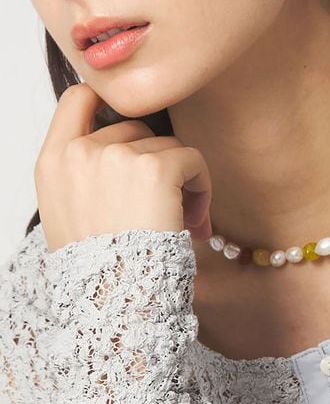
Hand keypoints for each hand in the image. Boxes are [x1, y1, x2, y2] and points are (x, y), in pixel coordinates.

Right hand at [34, 82, 212, 252]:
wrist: (114, 303)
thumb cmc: (100, 269)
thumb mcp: (70, 218)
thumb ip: (85, 177)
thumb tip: (129, 154)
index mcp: (53, 163)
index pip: (78, 100)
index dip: (109, 104)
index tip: (134, 135)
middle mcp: (80, 152)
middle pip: (135, 129)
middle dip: (154, 162)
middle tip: (167, 205)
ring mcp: (116, 157)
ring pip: (167, 146)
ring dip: (181, 180)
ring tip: (183, 220)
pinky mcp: (154, 169)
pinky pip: (191, 158)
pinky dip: (201, 185)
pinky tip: (195, 220)